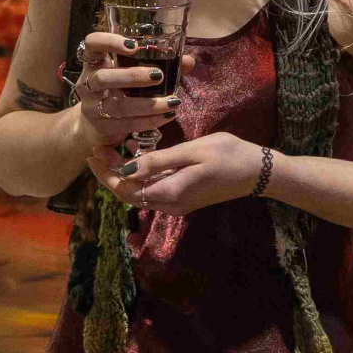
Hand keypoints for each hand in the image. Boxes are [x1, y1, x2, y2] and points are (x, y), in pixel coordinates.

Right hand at [71, 31, 190, 151]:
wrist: (96, 124)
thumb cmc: (119, 89)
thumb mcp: (132, 73)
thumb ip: (160, 65)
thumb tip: (189, 61)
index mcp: (95, 62)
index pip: (92, 43)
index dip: (109, 41)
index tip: (134, 46)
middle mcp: (88, 83)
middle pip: (103, 77)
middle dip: (132, 76)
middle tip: (159, 75)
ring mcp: (91, 106)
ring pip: (116, 105)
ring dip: (147, 104)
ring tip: (172, 101)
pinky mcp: (101, 126)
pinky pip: (125, 125)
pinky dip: (148, 121)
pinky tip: (166, 116)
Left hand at [88, 132, 264, 214]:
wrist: (258, 173)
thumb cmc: (229, 155)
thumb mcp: (192, 152)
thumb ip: (158, 161)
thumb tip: (125, 169)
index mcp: (169, 193)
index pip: (125, 188)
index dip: (105, 173)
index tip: (94, 151)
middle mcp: (169, 204)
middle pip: (128, 194)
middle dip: (108, 173)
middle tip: (97, 148)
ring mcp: (176, 203)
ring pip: (138, 193)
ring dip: (121, 175)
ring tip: (110, 150)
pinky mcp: (182, 198)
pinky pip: (151, 190)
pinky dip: (138, 176)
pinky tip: (134, 156)